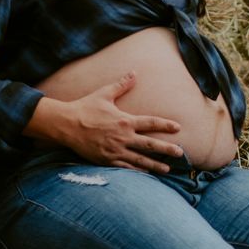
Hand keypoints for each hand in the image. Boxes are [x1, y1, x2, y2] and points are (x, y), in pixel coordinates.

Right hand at [41, 71, 184, 172]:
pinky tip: (146, 175)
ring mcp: (116, 150)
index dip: (165, 125)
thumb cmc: (85, 107)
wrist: (67, 125)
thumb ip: (121, 85)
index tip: (178, 128)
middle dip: (167, 149)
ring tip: (168, 169)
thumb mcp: (104, 94)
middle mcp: (123, 137)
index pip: (150, 123)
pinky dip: (137, 171)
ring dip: (155, 165)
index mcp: (125, 120)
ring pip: (140, 159)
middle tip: (181, 154)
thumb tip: (134, 73)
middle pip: (150, 144)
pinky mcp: (108, 160)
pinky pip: (126, 168)